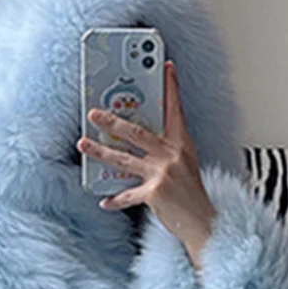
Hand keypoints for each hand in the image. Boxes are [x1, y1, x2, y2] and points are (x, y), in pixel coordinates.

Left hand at [76, 60, 215, 269]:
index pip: (175, 110)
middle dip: (112, 121)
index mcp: (182, 144)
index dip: (170, 87)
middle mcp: (172, 155)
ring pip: (124, 159)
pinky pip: (127, 195)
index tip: (166, 67)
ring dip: (100, 151)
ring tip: (84, 144)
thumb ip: (167, 149)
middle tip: (94, 113)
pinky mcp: (154, 193)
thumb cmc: (192, 194)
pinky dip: (115, 199)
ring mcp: (162, 174)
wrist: (203, 222)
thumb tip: (140, 140)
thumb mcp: (186, 164)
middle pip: (137, 132)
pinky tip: (104, 200)